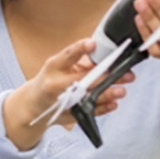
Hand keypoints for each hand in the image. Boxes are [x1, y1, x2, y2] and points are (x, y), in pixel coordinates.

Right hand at [3, 38, 134, 150]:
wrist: (35, 104)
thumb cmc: (50, 80)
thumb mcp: (58, 66)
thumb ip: (79, 60)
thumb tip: (105, 54)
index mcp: (54, 66)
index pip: (67, 55)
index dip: (80, 48)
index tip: (93, 43)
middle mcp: (56, 83)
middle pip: (82, 79)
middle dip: (105, 77)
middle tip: (125, 74)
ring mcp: (62, 100)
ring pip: (87, 98)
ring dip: (106, 94)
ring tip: (121, 91)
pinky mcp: (68, 114)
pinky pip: (87, 111)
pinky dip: (102, 108)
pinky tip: (113, 104)